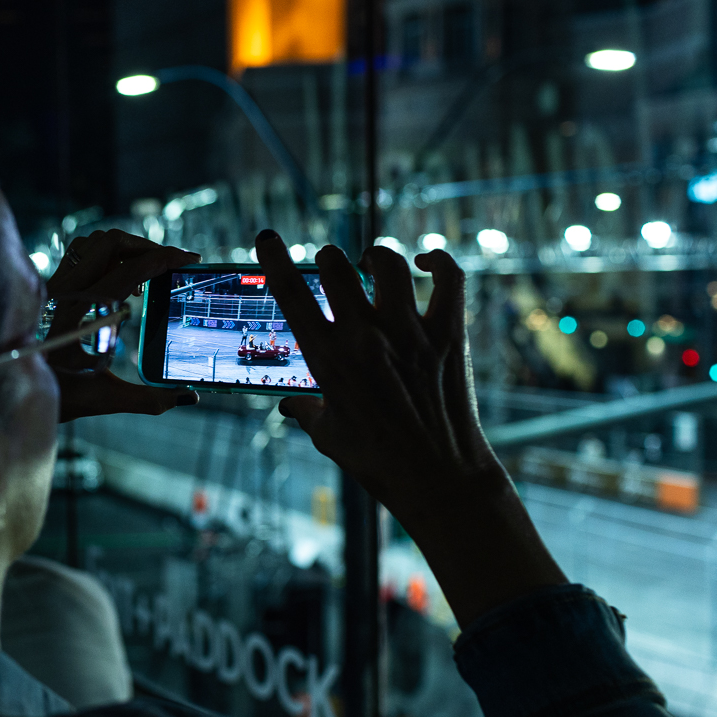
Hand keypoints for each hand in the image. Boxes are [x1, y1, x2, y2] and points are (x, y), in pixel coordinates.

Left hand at [48, 229, 199, 421]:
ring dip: (127, 248)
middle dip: (148, 247)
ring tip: (149, 272)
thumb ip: (148, 399)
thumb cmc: (58, 396)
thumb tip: (188, 398)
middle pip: (110, 243)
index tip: (187, 259)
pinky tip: (124, 278)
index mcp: (75, 315)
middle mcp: (62, 293)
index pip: (124, 272)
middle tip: (173, 262)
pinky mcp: (53, 286)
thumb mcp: (105, 399)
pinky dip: (109, 255)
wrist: (18, 390)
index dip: (160, 260)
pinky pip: (83, 254)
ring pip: (95, 243)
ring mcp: (55, 286)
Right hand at [254, 231, 496, 507]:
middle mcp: (366, 337)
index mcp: (328, 359)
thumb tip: (291, 405)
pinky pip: (449, 278)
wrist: (438, 478)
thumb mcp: (328, 436)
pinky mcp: (449, 334)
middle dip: (327, 258)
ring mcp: (410, 332)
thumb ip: (307, 411)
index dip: (274, 260)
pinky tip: (426, 261)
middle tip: (328, 265)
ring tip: (369, 261)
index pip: (292, 295)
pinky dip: (438, 260)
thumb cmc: (377, 462)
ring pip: (388, 263)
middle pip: (337, 267)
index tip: (268, 239)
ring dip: (373, 255)